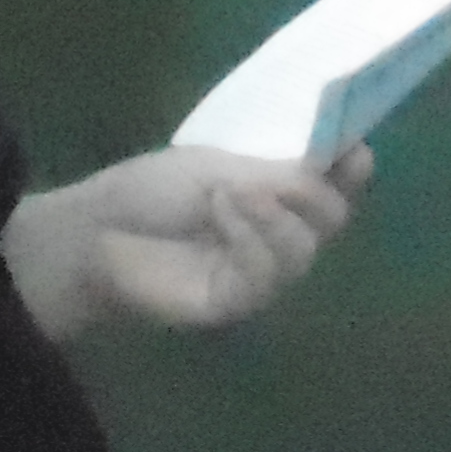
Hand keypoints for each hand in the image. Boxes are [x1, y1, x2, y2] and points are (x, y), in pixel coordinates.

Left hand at [4, 143, 367, 340]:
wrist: (94, 232)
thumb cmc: (150, 192)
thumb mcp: (218, 167)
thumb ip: (279, 170)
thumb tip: (350, 154)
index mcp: (276, 197)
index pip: (331, 186)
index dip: (350, 170)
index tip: (356, 150)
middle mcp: (276, 237)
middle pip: (329, 221)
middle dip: (314, 194)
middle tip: (283, 175)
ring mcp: (259, 274)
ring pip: (302, 250)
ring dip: (272, 215)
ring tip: (229, 192)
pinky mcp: (235, 302)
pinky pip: (265, 275)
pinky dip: (250, 238)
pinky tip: (222, 213)